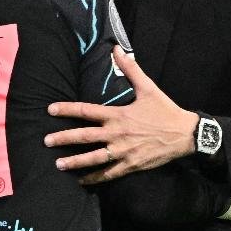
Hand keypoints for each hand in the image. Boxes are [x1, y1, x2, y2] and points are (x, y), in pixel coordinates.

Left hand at [45, 46, 198, 183]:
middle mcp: (117, 134)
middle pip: (84, 136)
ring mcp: (123, 152)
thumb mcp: (148, 88)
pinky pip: (108, 174)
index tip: (50, 110)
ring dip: (74, 162)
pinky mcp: (130, 166)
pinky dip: (94, 178)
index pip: (86, 111)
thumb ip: (131, 69)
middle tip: (46, 141)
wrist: (184, 134)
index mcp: (118, 115)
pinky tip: (82, 181)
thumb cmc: (165, 110)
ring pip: (93, 158)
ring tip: (58, 165)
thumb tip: (117, 49)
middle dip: (63, 139)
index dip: (67, 110)